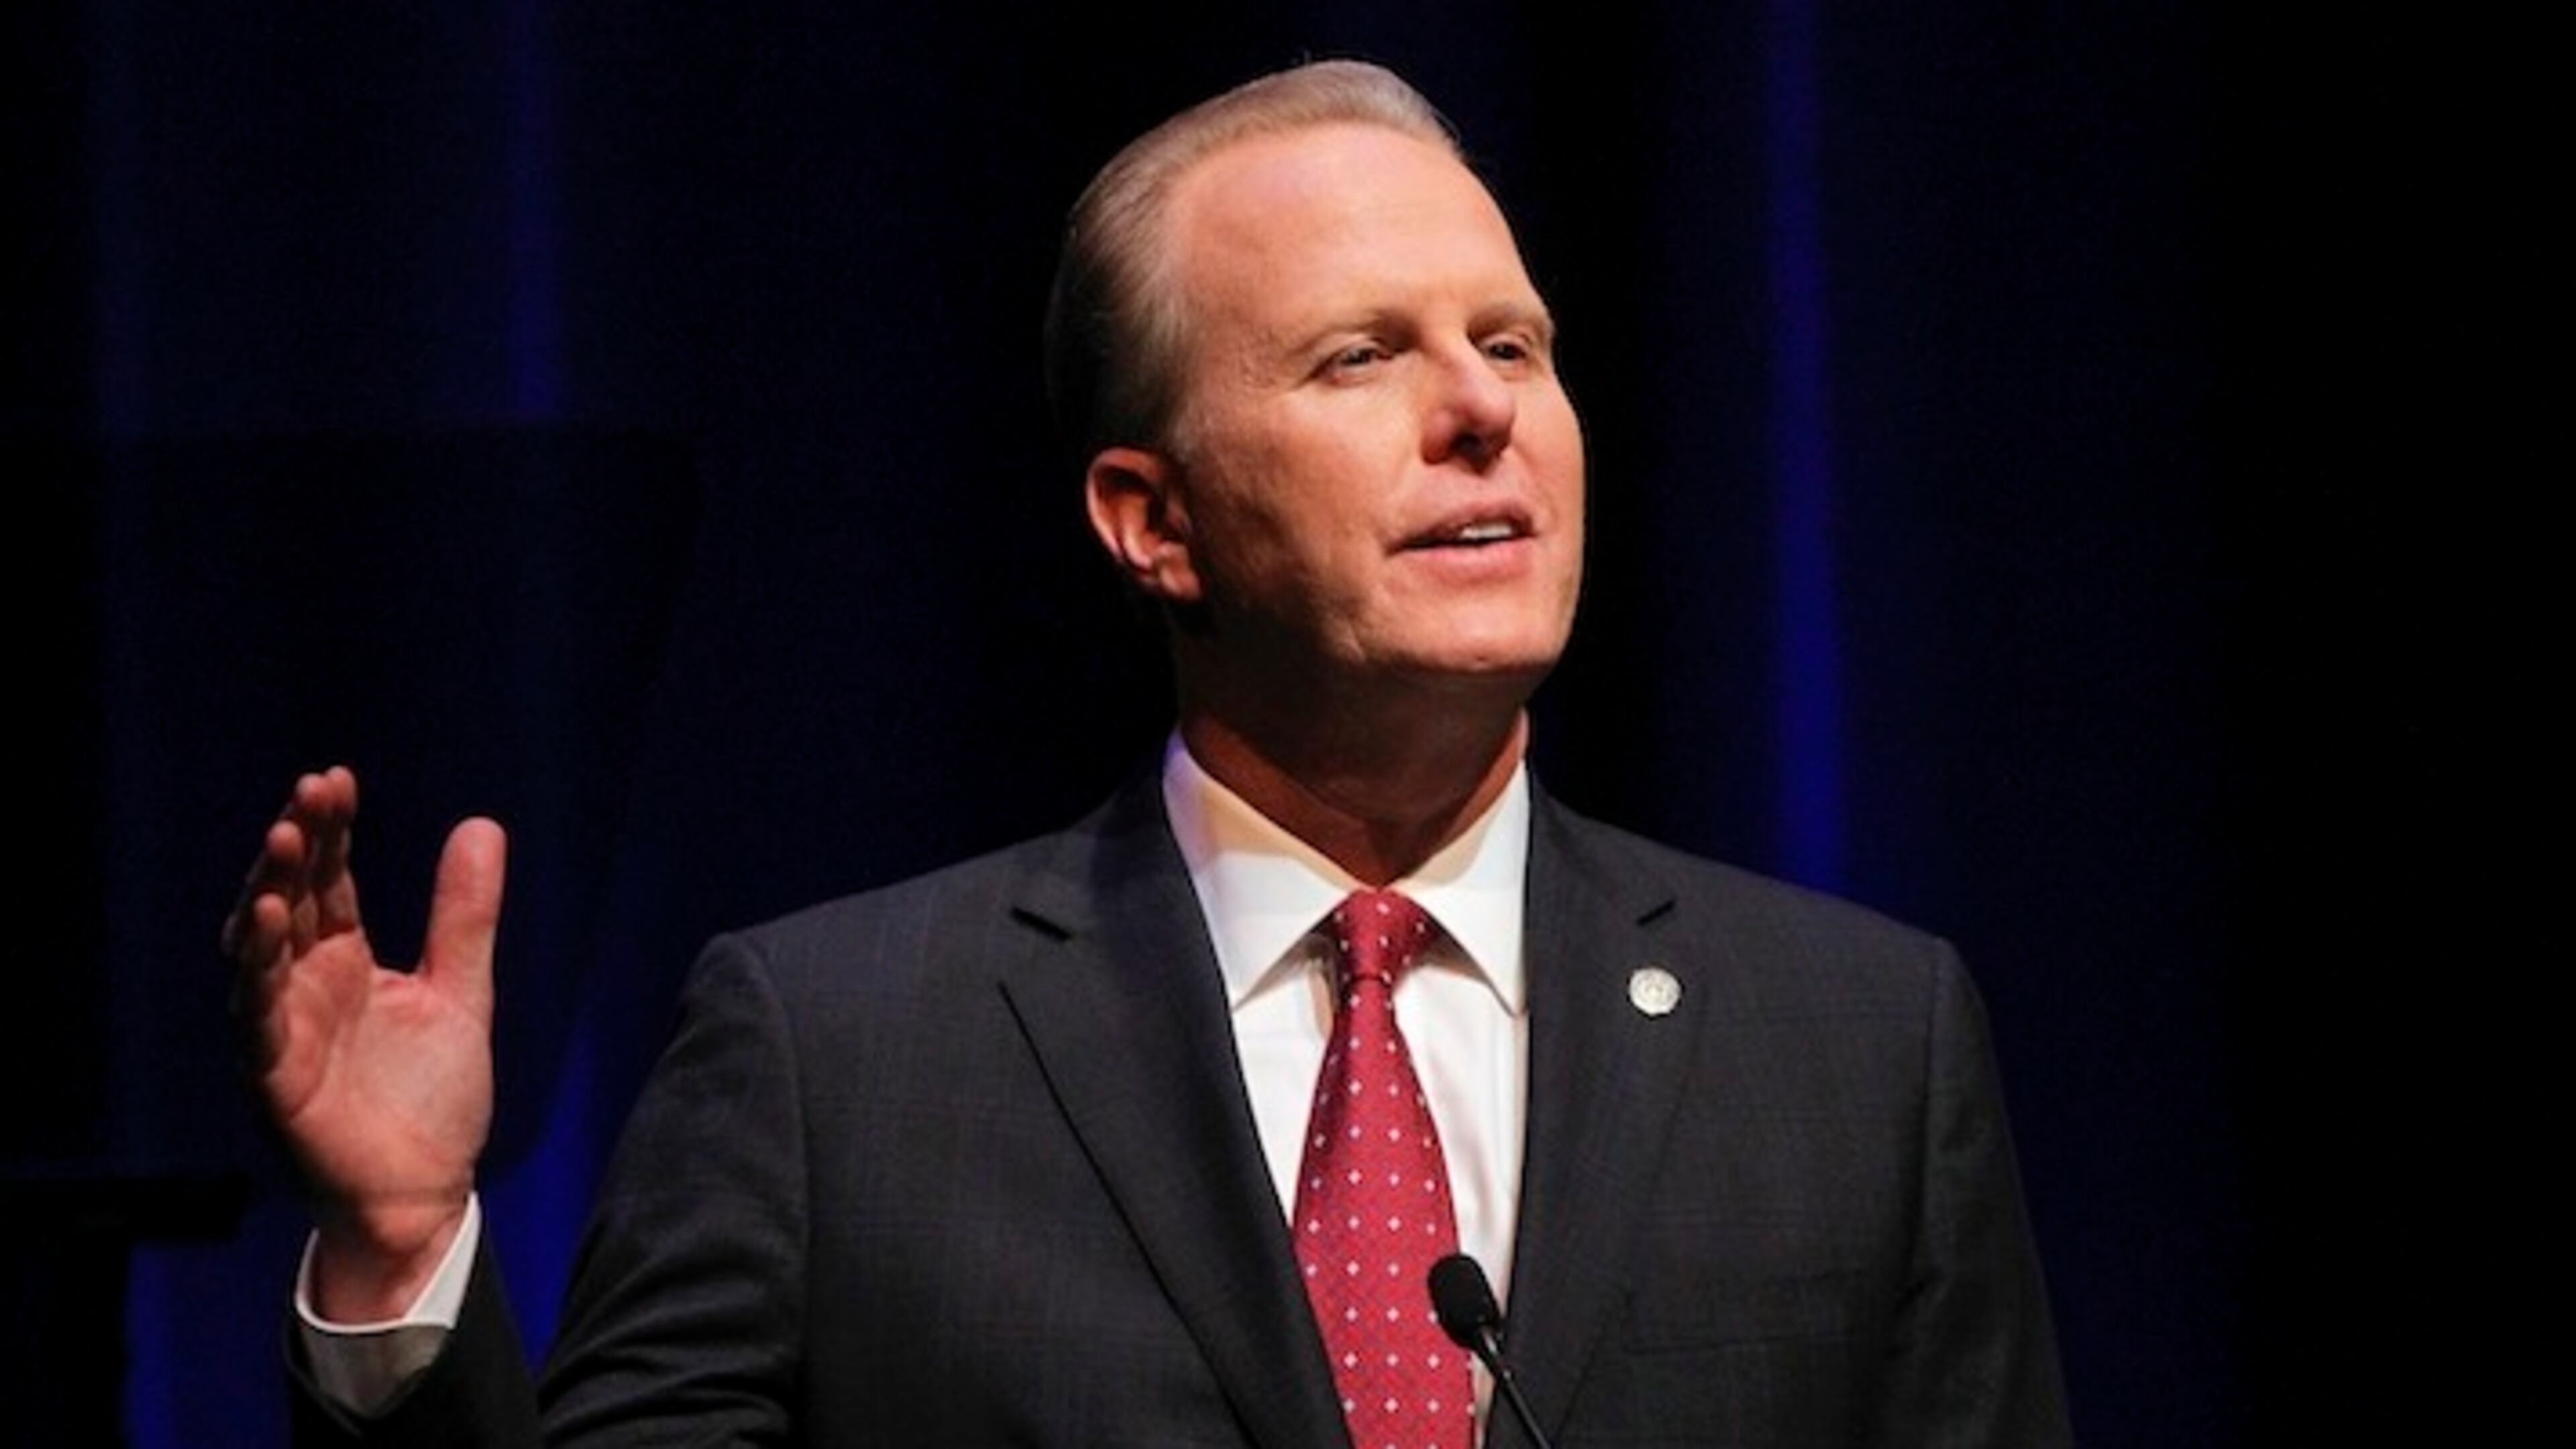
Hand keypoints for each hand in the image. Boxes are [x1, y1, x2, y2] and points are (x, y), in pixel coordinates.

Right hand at [224, 766, 504, 1320]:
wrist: (426, 1192)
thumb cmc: (432, 1097)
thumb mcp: (461, 991)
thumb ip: (465, 916)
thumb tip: (481, 826)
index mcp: (345, 961)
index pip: (330, 880)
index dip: (330, 831)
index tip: (336, 780)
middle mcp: (304, 986)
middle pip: (288, 900)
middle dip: (293, 847)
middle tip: (307, 795)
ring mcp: (283, 1029)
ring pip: (258, 951)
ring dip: (265, 896)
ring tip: (280, 842)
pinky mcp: (275, 1077)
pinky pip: (256, 1018)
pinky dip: (257, 972)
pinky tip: (267, 925)